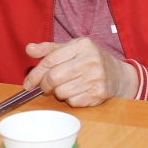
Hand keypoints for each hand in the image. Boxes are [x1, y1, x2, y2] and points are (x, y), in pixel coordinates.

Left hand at [23, 38, 137, 106]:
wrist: (119, 75)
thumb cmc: (91, 60)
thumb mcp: (72, 49)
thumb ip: (49, 49)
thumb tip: (29, 49)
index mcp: (82, 45)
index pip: (50, 59)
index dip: (35, 73)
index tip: (28, 83)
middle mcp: (90, 59)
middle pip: (54, 77)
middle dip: (44, 85)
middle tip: (45, 87)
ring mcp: (96, 77)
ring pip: (61, 92)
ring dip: (58, 93)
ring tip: (65, 87)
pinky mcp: (99, 93)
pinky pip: (73, 102)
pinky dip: (70, 100)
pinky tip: (76, 92)